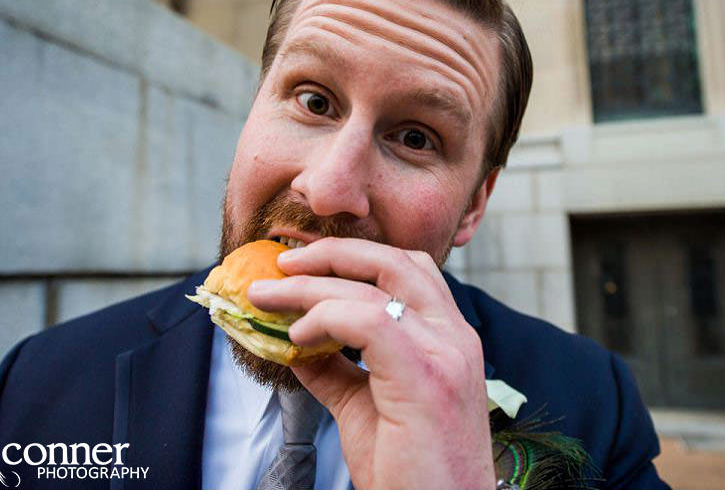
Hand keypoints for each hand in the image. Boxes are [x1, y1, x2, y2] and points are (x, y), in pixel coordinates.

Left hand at [248, 237, 494, 488]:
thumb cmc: (413, 473)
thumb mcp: (364, 408)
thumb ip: (334, 370)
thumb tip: (293, 342)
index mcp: (449, 338)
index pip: (406, 269)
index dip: (352, 257)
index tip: (303, 265)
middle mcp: (455, 336)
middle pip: (394, 260)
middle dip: (331, 253)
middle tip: (282, 264)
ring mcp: (447, 353)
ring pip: (374, 285)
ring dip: (311, 285)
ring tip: (269, 297)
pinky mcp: (428, 378)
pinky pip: (370, 320)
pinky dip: (325, 317)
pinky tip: (298, 336)